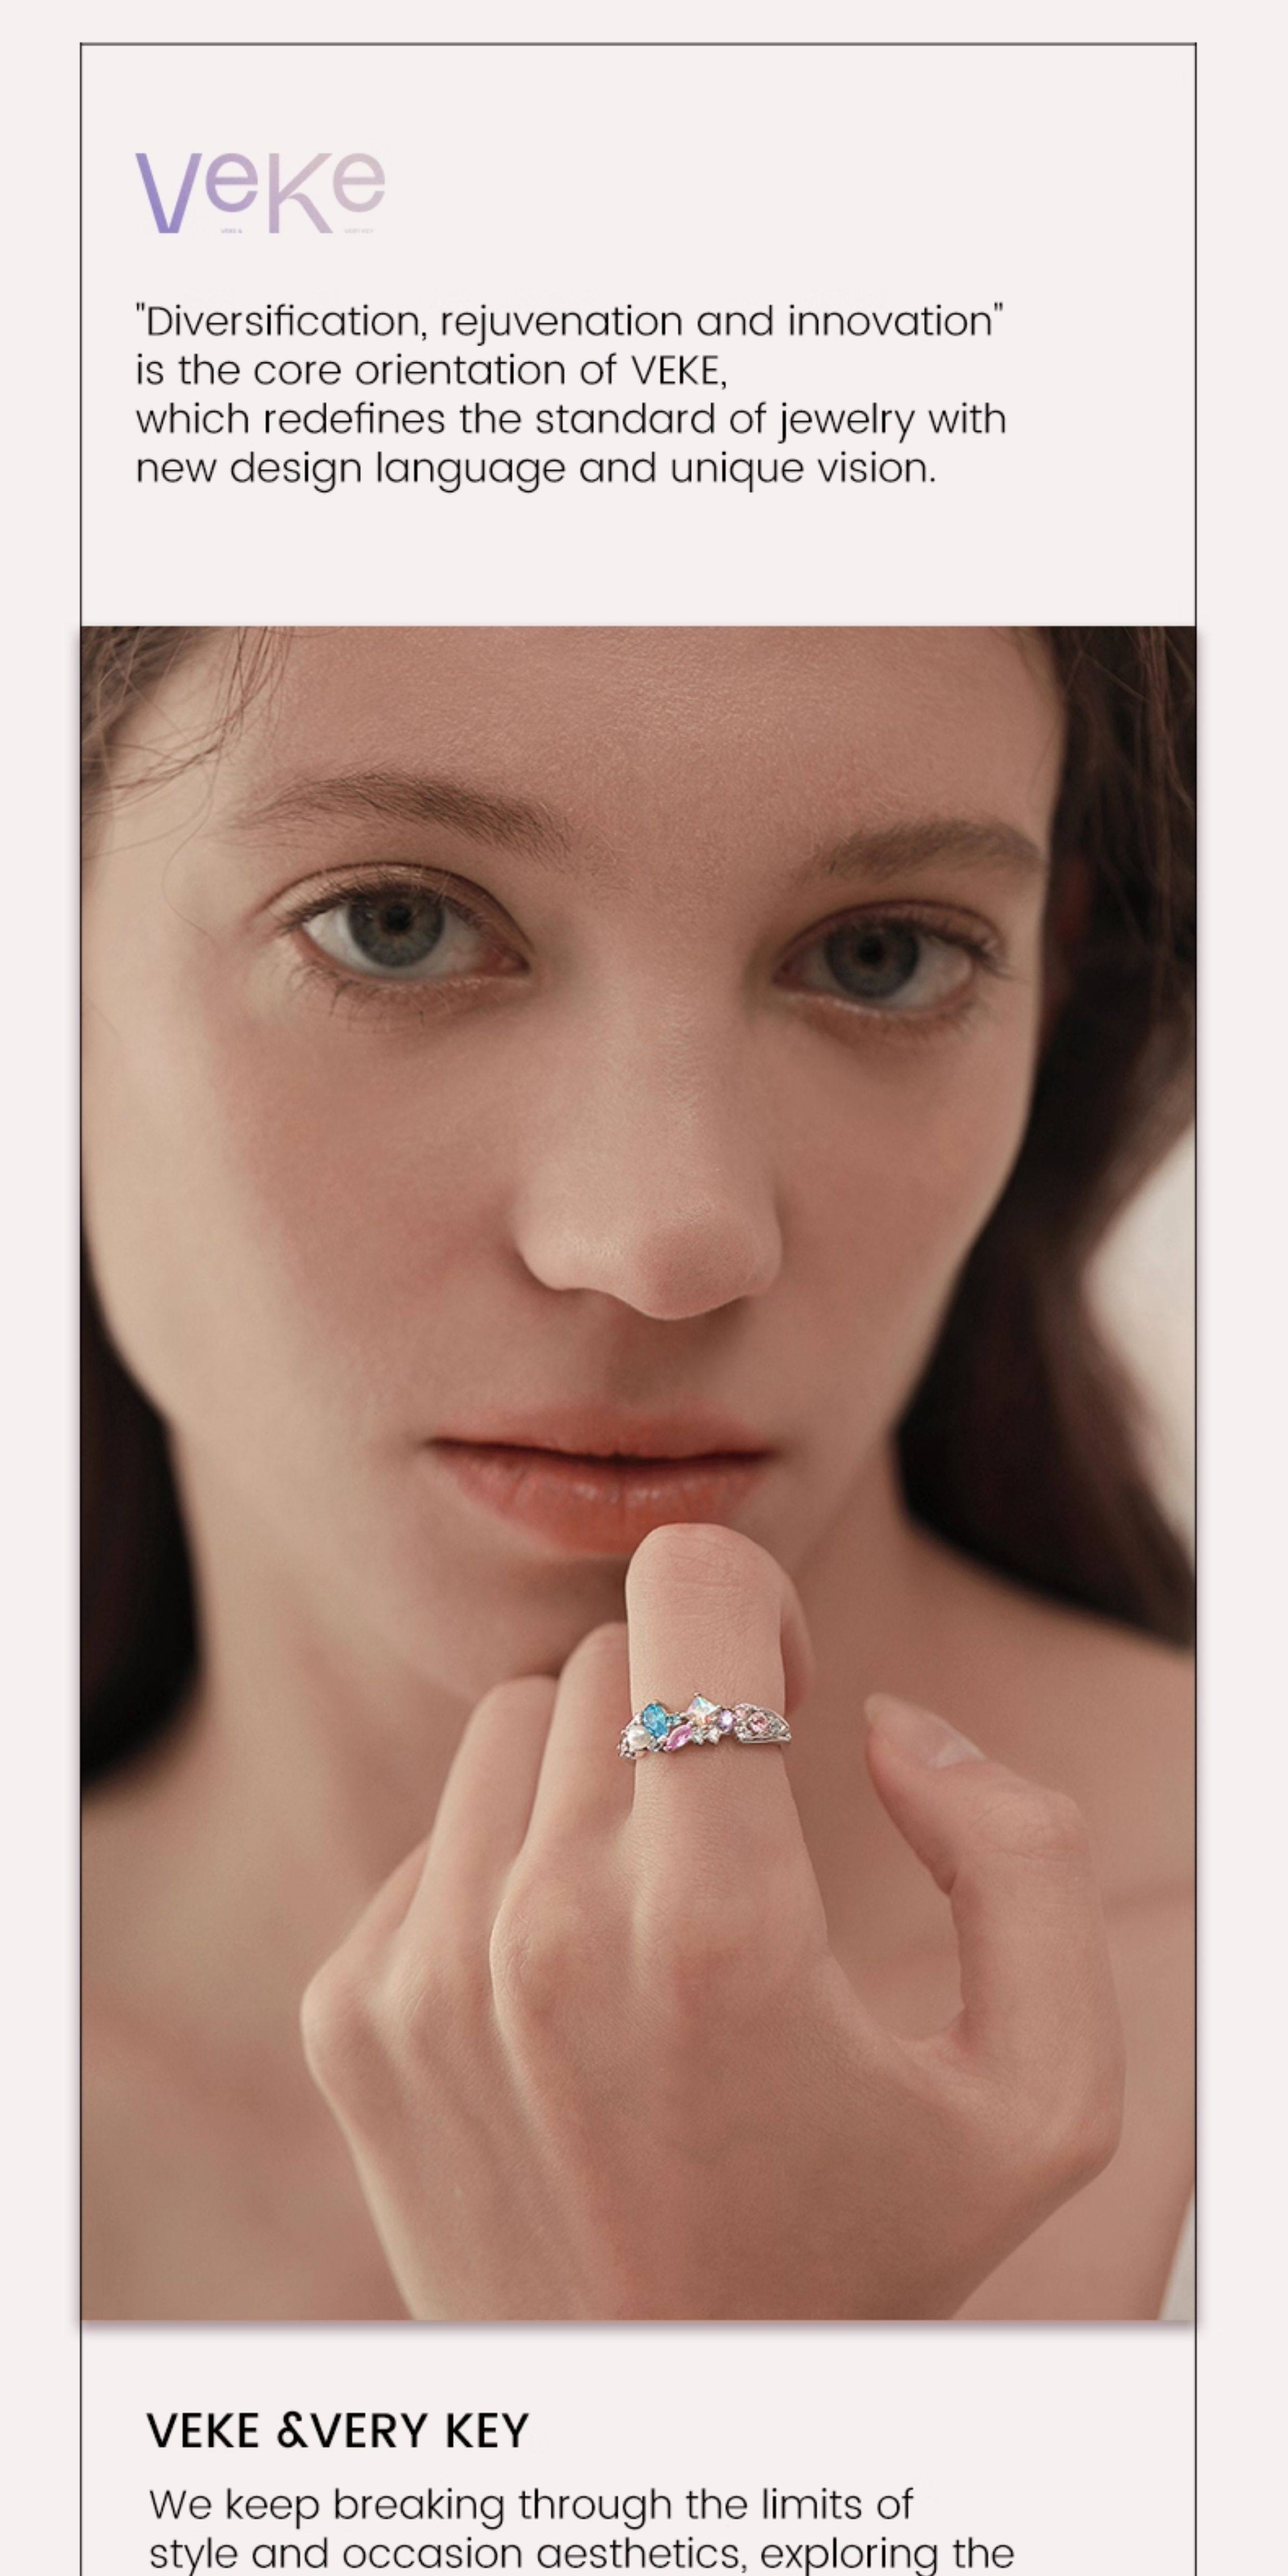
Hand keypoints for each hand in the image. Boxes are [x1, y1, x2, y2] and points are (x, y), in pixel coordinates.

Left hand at [301, 1523, 1123, 2318]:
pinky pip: (438, 1837)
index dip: (751, 1602)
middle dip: (688, 1714)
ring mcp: (423, 1977)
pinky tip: (569, 1990)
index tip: (781, 1685)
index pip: (686, 1591)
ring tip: (656, 1915)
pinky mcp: (350, 2016)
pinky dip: (509, 1873)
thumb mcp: (1040, 2093)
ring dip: (595, 1782)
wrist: (669, 2437)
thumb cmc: (868, 2256)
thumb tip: (889, 1725)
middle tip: (741, 1833)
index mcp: (715, 1929)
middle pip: (607, 1664)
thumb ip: (1020, 1861)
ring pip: (512, 1730)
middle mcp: (543, 1936)